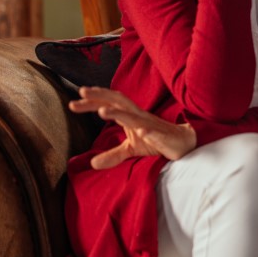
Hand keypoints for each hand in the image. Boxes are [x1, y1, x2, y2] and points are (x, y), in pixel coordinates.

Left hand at [70, 86, 197, 169]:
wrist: (184, 144)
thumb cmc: (157, 141)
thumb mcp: (132, 149)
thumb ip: (113, 154)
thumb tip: (92, 164)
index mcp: (130, 116)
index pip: (109, 104)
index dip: (92, 101)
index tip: (73, 103)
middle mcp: (139, 117)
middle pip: (119, 101)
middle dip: (101, 95)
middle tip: (81, 92)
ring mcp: (152, 126)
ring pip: (134, 117)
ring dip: (119, 113)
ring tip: (102, 112)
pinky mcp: (165, 138)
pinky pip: (156, 134)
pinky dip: (149, 132)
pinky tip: (142, 132)